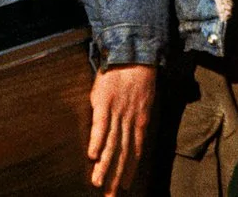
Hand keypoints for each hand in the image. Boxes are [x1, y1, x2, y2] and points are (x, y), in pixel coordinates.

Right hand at [88, 64, 156, 195]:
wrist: (134, 55)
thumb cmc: (138, 76)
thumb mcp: (145, 100)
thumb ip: (137, 118)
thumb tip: (131, 131)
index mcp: (141, 122)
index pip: (135, 152)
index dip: (130, 171)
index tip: (125, 187)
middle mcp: (131, 122)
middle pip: (123, 155)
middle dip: (116, 178)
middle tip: (110, 196)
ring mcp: (118, 113)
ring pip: (112, 145)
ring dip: (105, 166)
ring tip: (98, 183)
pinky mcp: (104, 103)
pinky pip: (101, 126)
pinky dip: (97, 141)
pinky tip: (92, 156)